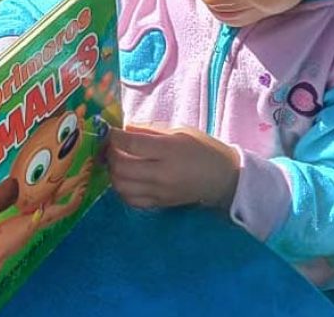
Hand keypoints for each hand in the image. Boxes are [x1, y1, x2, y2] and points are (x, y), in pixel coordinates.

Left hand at [106, 125, 240, 209]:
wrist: (223, 178)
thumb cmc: (203, 149)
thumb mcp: (180, 131)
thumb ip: (149, 130)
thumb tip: (124, 129)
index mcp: (169, 150)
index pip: (131, 144)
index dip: (114, 137)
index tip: (111, 131)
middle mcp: (162, 173)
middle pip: (122, 166)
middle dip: (110, 154)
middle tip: (112, 147)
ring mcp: (160, 191)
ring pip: (121, 186)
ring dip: (113, 172)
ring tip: (117, 162)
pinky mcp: (159, 203)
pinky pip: (131, 200)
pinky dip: (122, 189)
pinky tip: (126, 179)